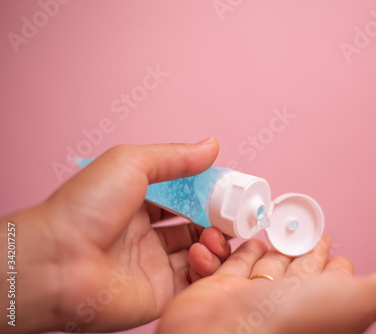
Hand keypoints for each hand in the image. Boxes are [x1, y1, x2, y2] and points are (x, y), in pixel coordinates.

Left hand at [0, 139, 230, 332]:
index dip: (207, 193)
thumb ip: (175, 157)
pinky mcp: (159, 292)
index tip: (230, 190)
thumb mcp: (131, 163)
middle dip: (217, 220)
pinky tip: (204, 253)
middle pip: (194, 225)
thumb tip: (211, 146)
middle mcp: (146, 234)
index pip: (183, 196)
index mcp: (137, 202)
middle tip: (234, 215)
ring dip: (215, 243)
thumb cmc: (85, 208)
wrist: (58, 261)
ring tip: (215, 236)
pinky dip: (207, 267)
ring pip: (199, 253)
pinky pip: (194, 280)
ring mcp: (153, 264)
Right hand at [158, 235, 375, 333]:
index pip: (331, 277)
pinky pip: (232, 262)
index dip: (334, 262)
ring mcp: (252, 295)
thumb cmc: (289, 324)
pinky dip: (238, 250)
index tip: (333, 245)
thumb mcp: (353, 303)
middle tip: (302, 226)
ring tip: (273, 227)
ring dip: (269, 245)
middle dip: (300, 246)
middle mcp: (287, 301)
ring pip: (266, 263)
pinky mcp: (220, 288)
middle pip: (297, 267)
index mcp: (320, 304)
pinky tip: (245, 238)